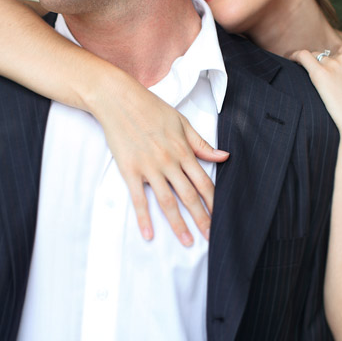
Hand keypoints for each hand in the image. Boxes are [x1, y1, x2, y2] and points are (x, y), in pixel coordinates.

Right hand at [92, 75, 228, 245]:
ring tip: (187, 241)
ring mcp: (149, 167)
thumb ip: (201, 143)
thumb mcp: (181, 122)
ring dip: (178, 223)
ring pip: (167, 201)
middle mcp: (169, 162)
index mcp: (183, 151)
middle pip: (189, 196)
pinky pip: (139, 198)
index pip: (204, 182)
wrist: (118, 99)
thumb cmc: (150, 108)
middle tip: (211, 238)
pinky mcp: (130, 170)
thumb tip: (224, 156)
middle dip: (202, 218)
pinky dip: (144, 218)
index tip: (222, 218)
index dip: (214, 202)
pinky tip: (149, 234)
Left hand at [292, 45, 341, 147]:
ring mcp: (334, 64)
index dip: (335, 59)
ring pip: (316, 58)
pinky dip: (294, 56)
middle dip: (324, 67)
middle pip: (329, 55)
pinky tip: (289, 60)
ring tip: (303, 78)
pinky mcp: (321, 73)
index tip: (328, 68)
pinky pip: (303, 56)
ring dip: (312, 68)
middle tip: (319, 82)